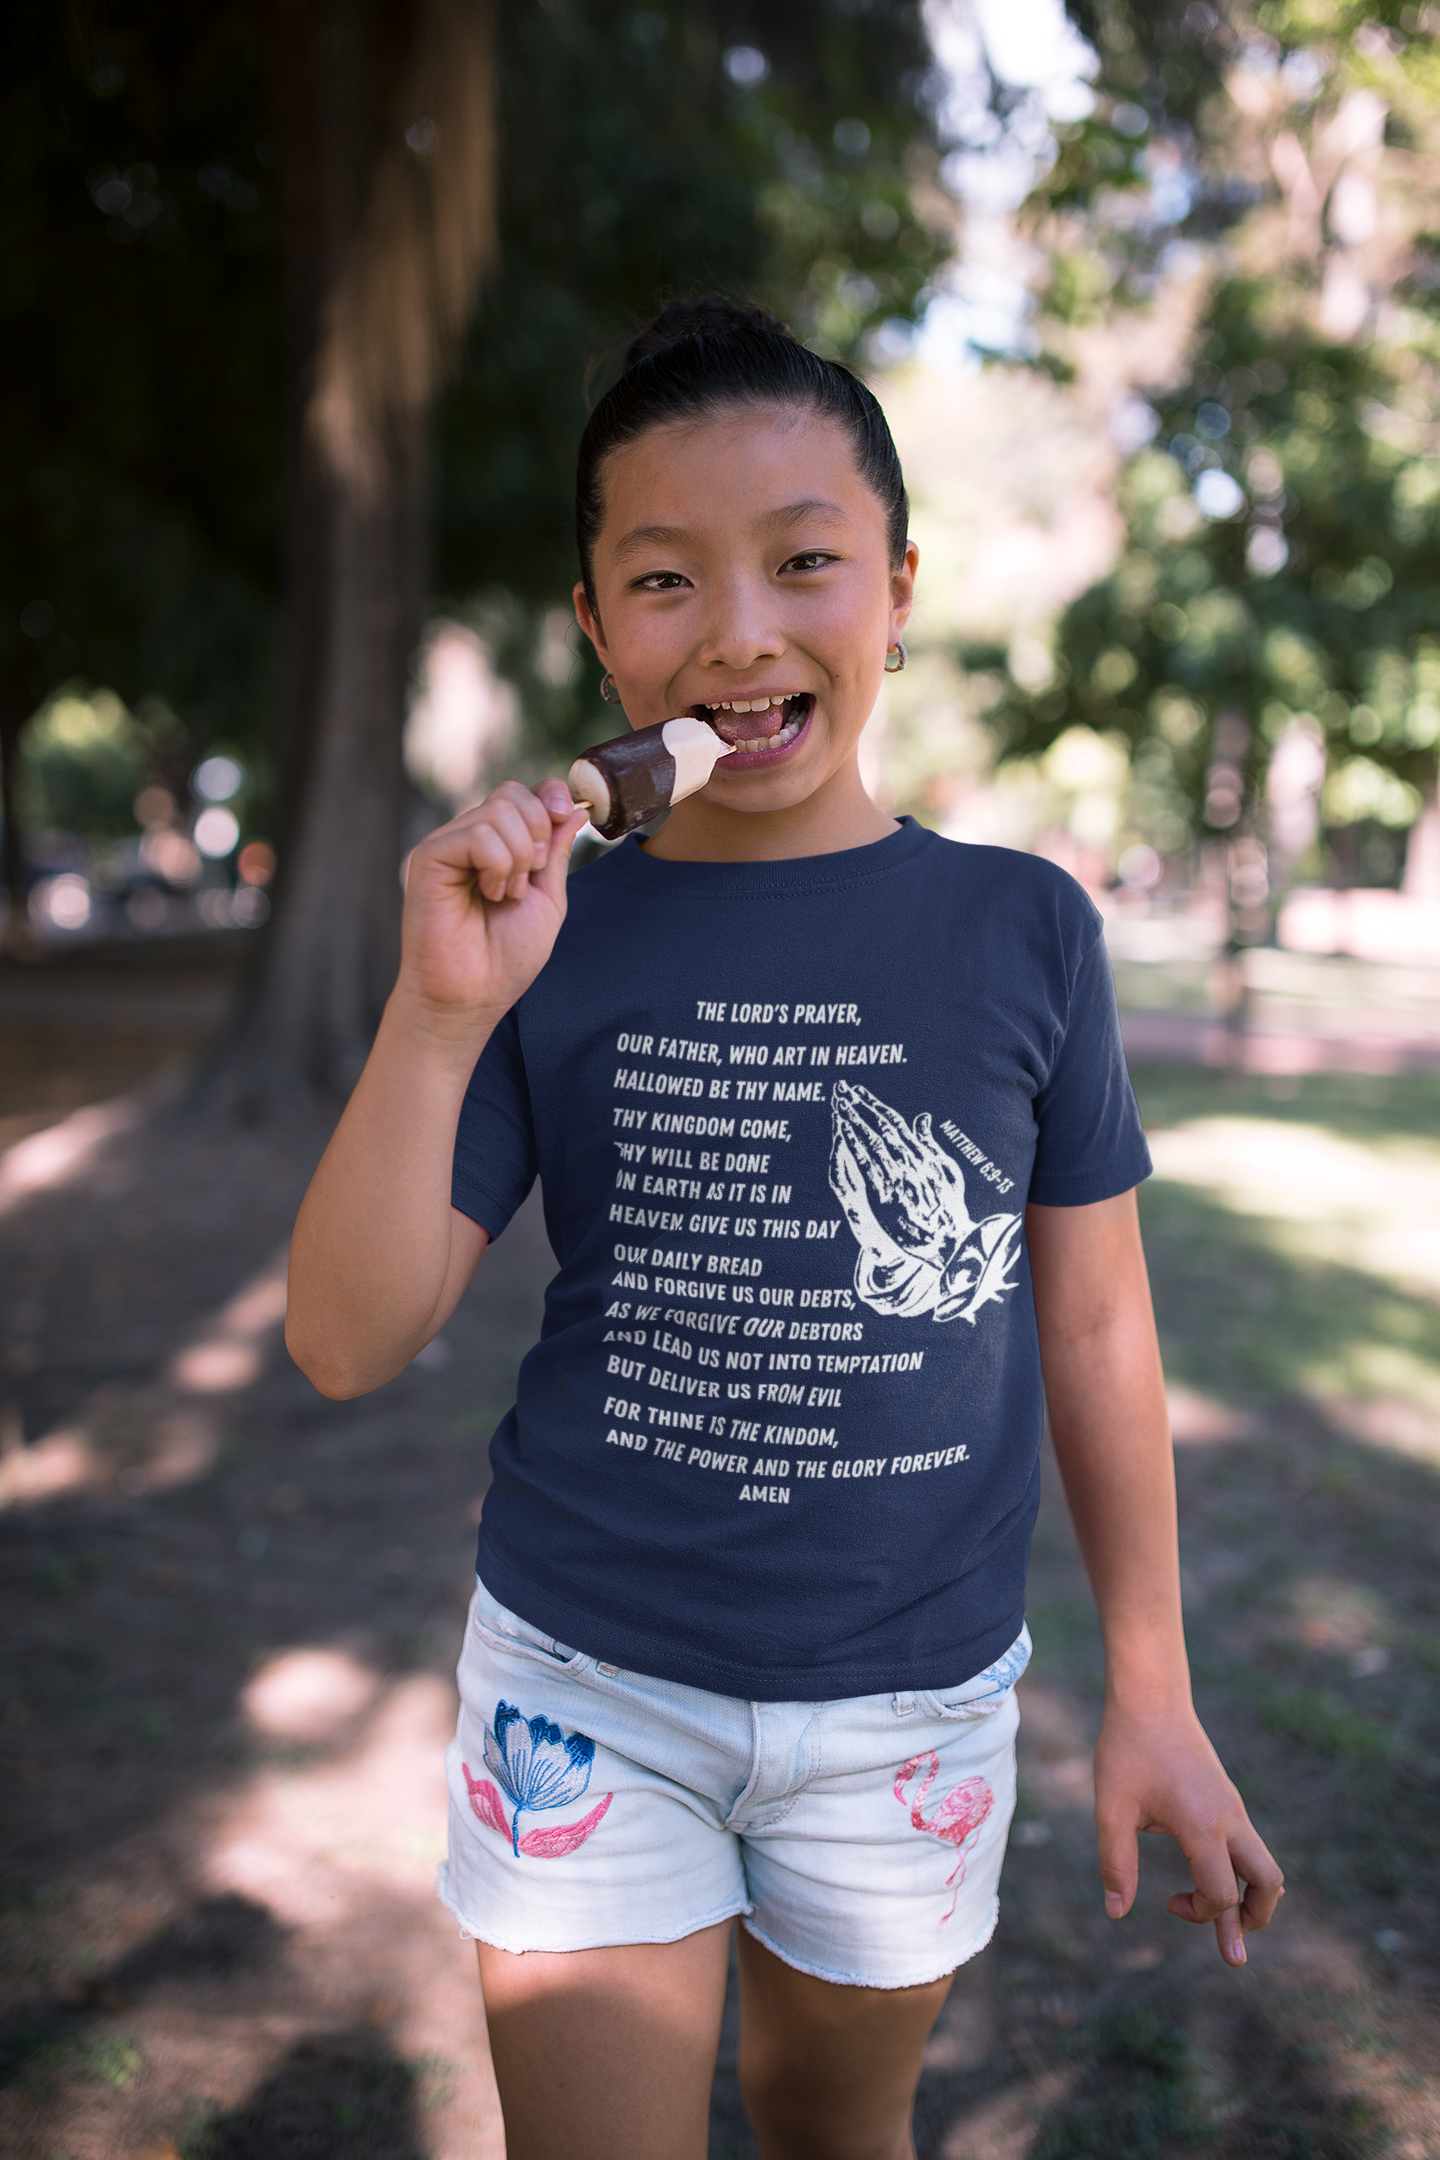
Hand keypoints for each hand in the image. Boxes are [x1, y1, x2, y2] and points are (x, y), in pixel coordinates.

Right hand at [397, 779, 587, 1037]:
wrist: (471, 997)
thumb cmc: (505, 960)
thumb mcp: (548, 900)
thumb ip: (556, 852)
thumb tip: (573, 808)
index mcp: (495, 846)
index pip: (522, 794)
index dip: (549, 797)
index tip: (567, 816)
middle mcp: (467, 840)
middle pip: (512, 794)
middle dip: (539, 834)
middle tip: (526, 882)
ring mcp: (446, 846)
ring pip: (499, 811)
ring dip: (519, 858)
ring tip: (504, 896)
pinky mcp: (429, 857)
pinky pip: (478, 834)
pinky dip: (497, 864)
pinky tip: (488, 893)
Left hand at [1093, 1703, 1283, 1966]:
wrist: (1150, 1696)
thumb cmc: (1127, 1750)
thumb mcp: (1112, 1809)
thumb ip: (1115, 1864)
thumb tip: (1116, 1913)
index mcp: (1203, 1826)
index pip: (1220, 1893)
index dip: (1200, 1914)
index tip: (1166, 1903)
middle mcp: (1230, 1819)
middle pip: (1269, 1884)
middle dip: (1253, 1919)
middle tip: (1232, 1948)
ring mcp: (1234, 1807)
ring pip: (1266, 1865)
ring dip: (1252, 1896)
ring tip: (1231, 1921)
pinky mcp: (1228, 1798)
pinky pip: (1250, 1844)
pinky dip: (1242, 1871)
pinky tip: (1224, 1877)